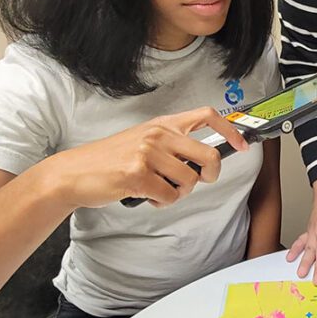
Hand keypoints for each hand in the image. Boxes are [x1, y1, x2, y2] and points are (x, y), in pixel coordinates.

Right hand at [49, 106, 249, 208]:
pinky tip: (145, 195)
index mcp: (162, 124)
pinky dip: (161, 201)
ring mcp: (148, 153)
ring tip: (157, 188)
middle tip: (199, 181)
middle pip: (209, 155)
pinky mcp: (138, 174)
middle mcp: (158, 134)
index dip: (230, 130)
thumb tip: (204, 161)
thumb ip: (171, 145)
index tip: (242, 145)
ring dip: (178, 192)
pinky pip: (170, 196)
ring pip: (190, 181)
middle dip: (211, 174)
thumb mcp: (143, 141)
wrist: (74, 173)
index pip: (206, 115)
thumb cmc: (110, 160)